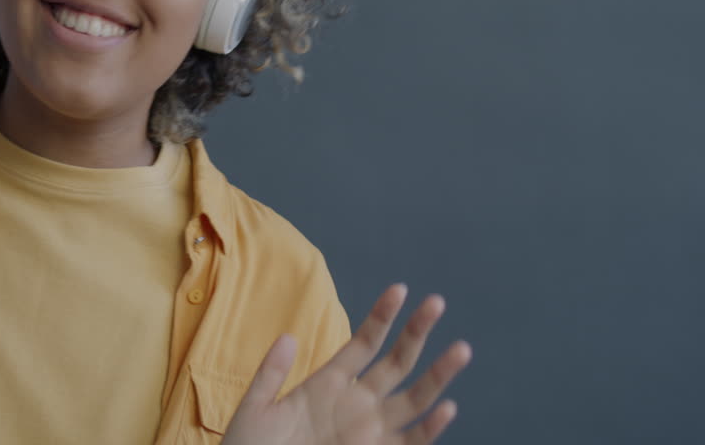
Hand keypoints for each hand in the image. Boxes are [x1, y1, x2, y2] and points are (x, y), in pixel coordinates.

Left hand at [222, 284, 471, 444]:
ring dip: (438, 375)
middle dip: (418, 333)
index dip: (382, 316)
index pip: (364, 342)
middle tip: (437, 302)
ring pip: (413, 398)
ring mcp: (370, 430)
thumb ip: (271, 373)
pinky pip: (412, 441)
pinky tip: (447, 407)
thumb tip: (289, 336)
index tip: (400, 289)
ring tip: (461, 347)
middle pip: (396, 362)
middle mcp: (357, 403)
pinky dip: (431, 427)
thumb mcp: (256, 407)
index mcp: (328, 383)